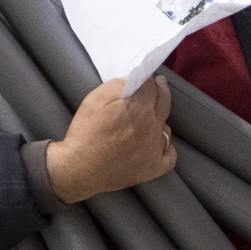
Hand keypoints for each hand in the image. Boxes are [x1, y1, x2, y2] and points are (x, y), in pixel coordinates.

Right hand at [44, 77, 174, 203]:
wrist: (80, 169)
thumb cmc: (85, 133)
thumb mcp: (95, 100)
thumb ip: (118, 86)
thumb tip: (134, 80)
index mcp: (139, 108)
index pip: (151, 86)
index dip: (147, 80)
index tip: (145, 79)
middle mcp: (153, 126)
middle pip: (164, 102)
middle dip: (161, 90)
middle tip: (159, 84)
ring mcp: (156, 148)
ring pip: (166, 128)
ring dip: (160, 121)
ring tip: (151, 119)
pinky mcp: (154, 167)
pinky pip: (170, 155)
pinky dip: (166, 149)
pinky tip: (158, 146)